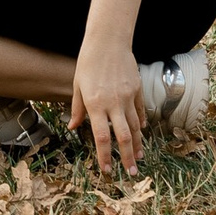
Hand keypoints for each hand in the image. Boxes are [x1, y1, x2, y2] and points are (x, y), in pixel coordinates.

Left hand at [64, 43, 145, 175]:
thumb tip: (74, 128)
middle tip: (132, 173)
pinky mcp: (137, 89)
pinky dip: (141, 123)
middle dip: (128, 157)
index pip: (102, 137)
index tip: (107, 170)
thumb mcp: (78, 85)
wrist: (108, 41)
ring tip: (138, 158)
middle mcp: (114, 103)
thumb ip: (77, 109)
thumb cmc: (88, 62)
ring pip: (136, 126)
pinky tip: (141, 133)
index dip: (105, 156)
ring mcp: (128, 96)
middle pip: (124, 136)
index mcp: (96, 104)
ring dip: (138, 144)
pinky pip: (140, 111)